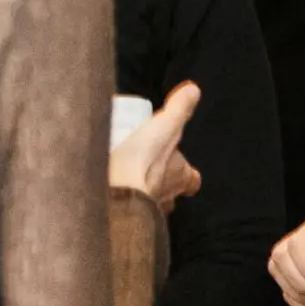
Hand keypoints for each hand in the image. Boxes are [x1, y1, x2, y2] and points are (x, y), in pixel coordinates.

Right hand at [109, 82, 201, 211]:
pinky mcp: (126, 215)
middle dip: (161, 183)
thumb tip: (194, 90)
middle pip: (170, 193)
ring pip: (149, 203)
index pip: (192, 180)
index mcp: (180, 176)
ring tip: (125, 180)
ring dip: (141, 193)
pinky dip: (122, 201)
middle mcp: (167, 197)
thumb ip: (179, 108)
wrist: (117, 194)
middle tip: (146, 168)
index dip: (187, 173)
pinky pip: (127, 209)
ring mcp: (147, 210)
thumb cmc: (145, 159)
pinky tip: (110, 191)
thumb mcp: (165, 125)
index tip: (180, 164)